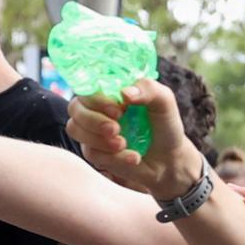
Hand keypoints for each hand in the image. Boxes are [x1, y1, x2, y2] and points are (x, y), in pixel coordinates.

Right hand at [64, 78, 199, 198]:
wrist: (169, 159)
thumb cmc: (164, 125)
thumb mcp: (164, 102)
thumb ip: (148, 89)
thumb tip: (125, 93)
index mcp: (111, 91)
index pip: (89, 86)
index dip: (97, 98)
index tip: (118, 109)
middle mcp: (97, 108)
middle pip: (75, 108)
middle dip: (93, 120)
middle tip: (116, 129)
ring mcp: (93, 131)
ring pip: (75, 130)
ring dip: (98, 139)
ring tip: (124, 144)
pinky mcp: (95, 152)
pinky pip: (91, 154)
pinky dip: (114, 157)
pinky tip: (134, 157)